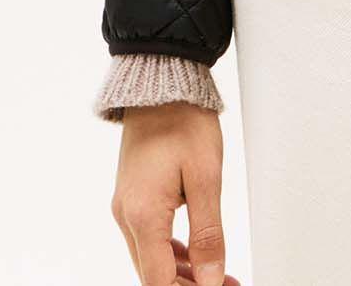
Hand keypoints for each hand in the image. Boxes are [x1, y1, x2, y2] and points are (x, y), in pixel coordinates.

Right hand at [110, 102, 239, 284]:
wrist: (161, 84)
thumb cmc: (183, 119)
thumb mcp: (206, 177)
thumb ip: (208, 233)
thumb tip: (210, 278)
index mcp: (142, 215)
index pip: (158, 281)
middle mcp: (126, 216)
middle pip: (152, 275)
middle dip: (187, 285)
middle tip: (224, 283)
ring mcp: (126, 206)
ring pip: (149, 259)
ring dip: (180, 273)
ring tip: (216, 274)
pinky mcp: (131, 197)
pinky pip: (148, 237)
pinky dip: (170, 252)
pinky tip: (193, 255)